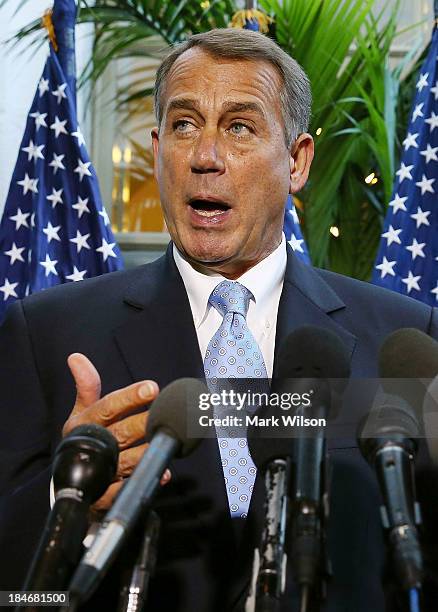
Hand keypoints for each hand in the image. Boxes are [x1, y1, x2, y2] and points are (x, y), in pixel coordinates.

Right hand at [63, 353, 169, 510]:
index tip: (152, 387)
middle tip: (163, 414)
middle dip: (142, 424)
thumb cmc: (84, 438)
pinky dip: (143, 482)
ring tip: (164, 442)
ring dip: (146, 453)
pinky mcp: (105, 495)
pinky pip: (125, 490)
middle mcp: (95, 445)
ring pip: (127, 461)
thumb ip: (87, 386)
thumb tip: (76, 357)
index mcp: (87, 423)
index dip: (131, 397)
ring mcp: (101, 471)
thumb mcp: (82, 412)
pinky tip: (163, 474)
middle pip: (122, 433)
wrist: (70, 480)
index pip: (109, 406)